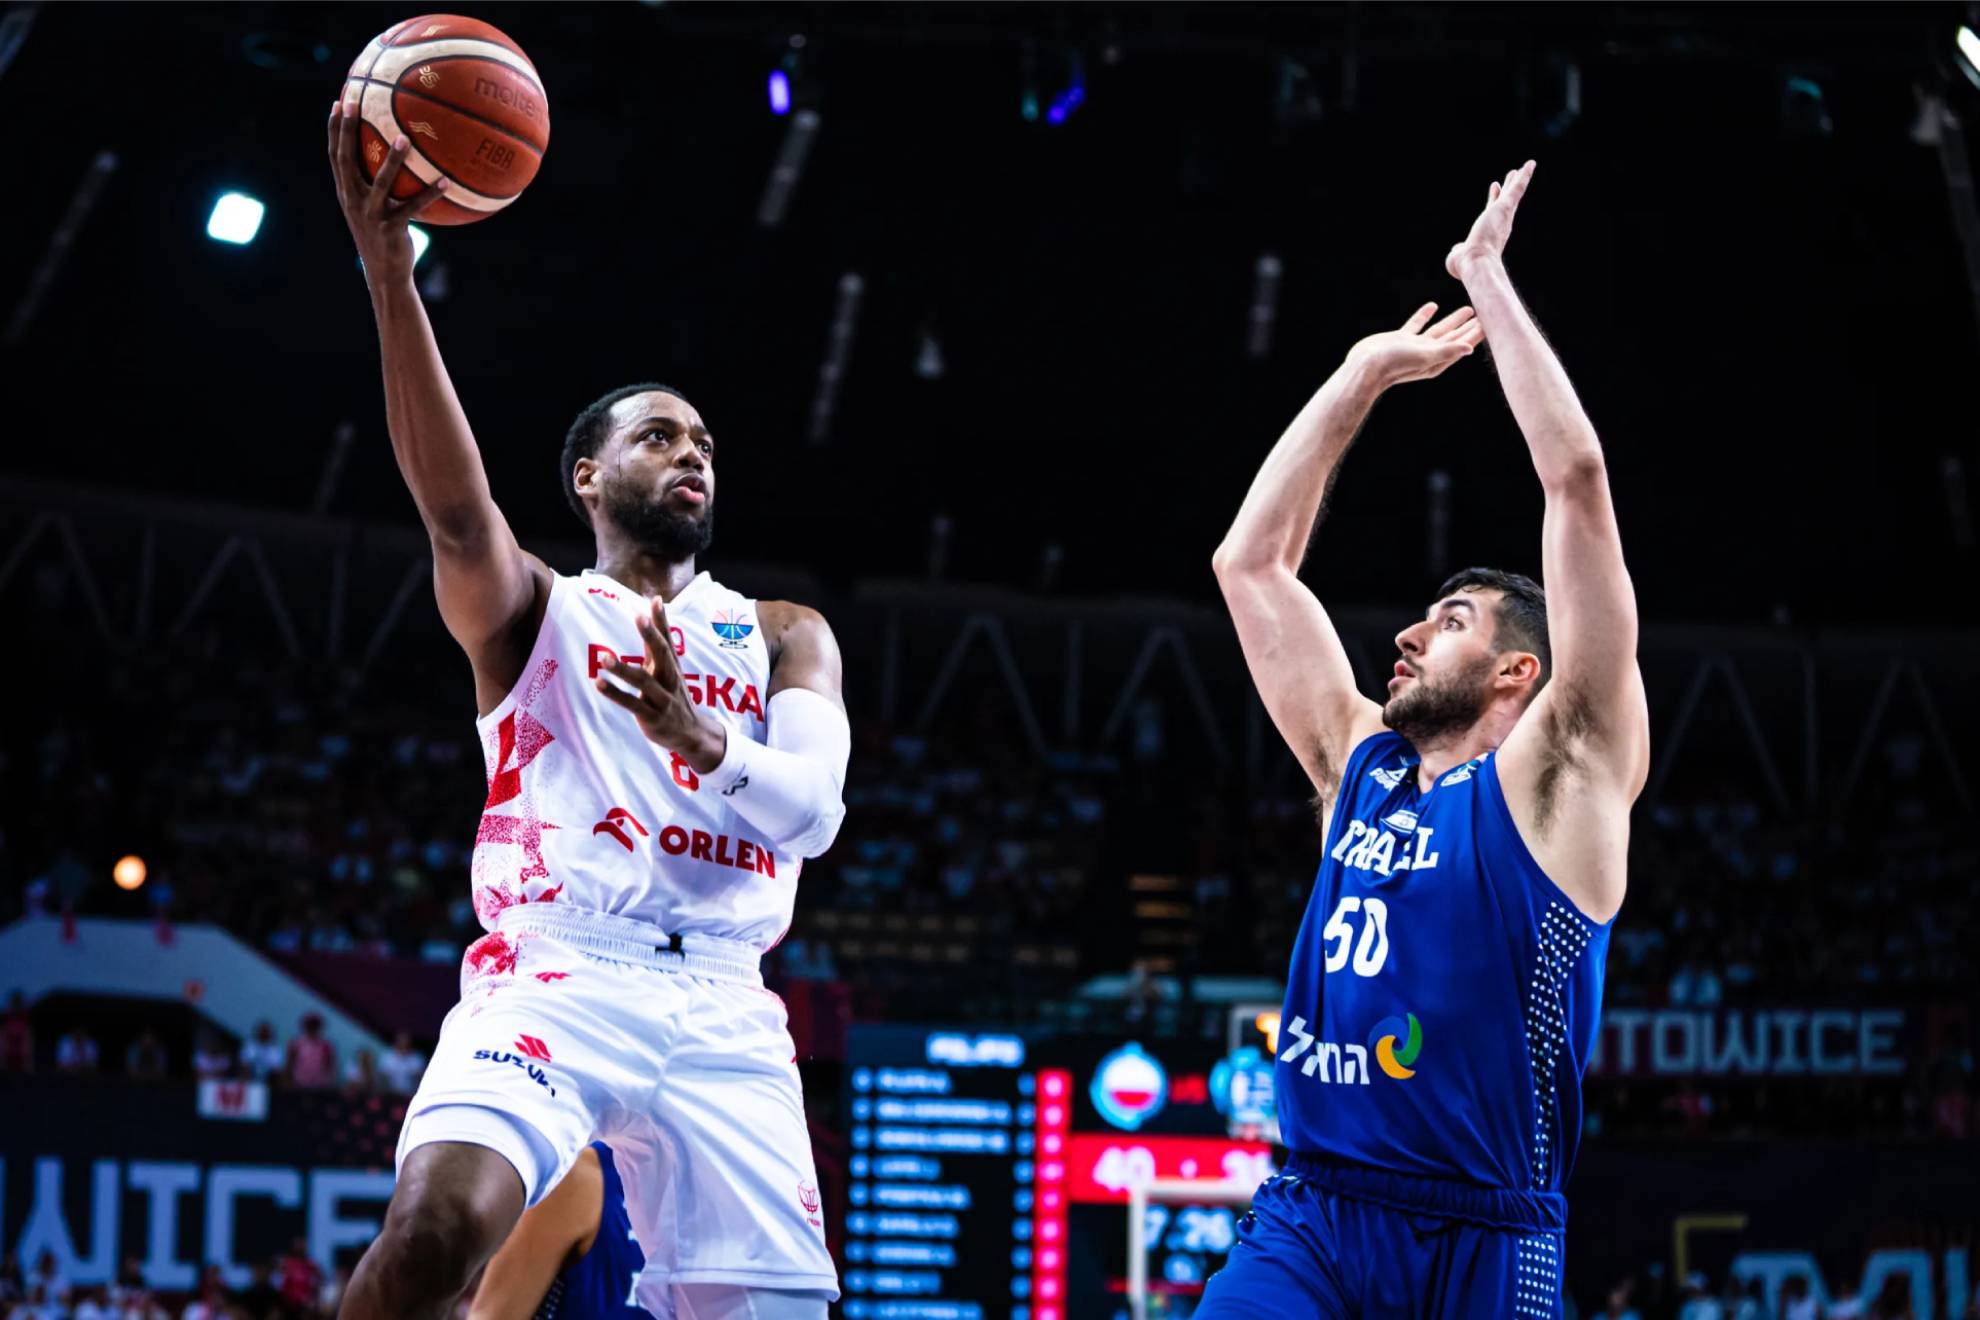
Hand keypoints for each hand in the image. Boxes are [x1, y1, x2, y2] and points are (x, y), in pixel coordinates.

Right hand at [327, 100, 448, 286]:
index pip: (335, 155)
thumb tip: (395, 157)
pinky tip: (446, 181)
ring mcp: (371, 214)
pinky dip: (430, 194)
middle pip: (346, 160)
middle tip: (355, 104)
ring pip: (380, 181)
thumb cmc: (383, 236)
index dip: (335, 129)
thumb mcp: (373, 209)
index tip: (339, 102)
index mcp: (346, 193)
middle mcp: (353, 200)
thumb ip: (376, 184)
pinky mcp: (391, 228)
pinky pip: (413, 207)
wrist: (385, 273)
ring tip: (405, 138)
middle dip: (348, 130)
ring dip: (393, 159)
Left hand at [593, 597, 727, 770]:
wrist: (691, 733)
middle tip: (640, 617)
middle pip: (662, 655)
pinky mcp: (652, 717)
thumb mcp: (667, 671)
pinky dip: (615, 694)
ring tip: (604, 657)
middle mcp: (670, 679)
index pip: (668, 639)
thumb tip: (648, 618)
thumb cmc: (673, 696)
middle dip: (651, 636)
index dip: (662, 620)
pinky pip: (632, 704)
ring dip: (624, 669)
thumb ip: (655, 647)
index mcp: (672, 666)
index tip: (656, 600)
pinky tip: (599, 683)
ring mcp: (662, 699)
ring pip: (644, 681)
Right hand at [1346, 303, 1483, 386]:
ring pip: (1439, 330)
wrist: (1365, 366)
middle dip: (1470, 327)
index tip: (1491, 321)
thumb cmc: (1394, 364)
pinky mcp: (1400, 339)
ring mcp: (1414, 346)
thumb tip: (1470, 348)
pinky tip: (1432, 306)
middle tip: (1487, 313)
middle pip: (1455, 337)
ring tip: (1467, 309)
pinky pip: (1417, 325)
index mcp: (1437, 360)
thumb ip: (1447, 351)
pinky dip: (1425, 316)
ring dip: (1453, 320)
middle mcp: (1428, 354)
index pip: (1462, 343)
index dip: (1476, 333)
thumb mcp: (1423, 356)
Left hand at [1447, 160, 1534, 279]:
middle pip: (1506, 201)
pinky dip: (1525, 176)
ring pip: (1514, 193)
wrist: (1476, 262)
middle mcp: (1501, 224)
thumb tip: (1457, 250)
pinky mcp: (1506, 208)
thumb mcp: (1459, 255)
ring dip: (1519, 179)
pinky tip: (1530, 163)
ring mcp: (1504, 215)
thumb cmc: (1467, 265)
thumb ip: (1459, 250)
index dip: (1494, 198)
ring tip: (1524, 167)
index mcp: (1491, 232)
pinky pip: (1518, 189)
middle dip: (1509, 187)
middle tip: (1513, 174)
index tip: (1495, 187)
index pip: (1493, 211)